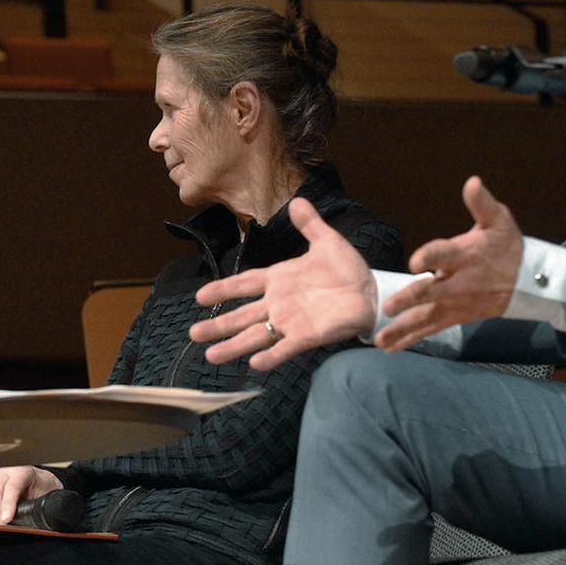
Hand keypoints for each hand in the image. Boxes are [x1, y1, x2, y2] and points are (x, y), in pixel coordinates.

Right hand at [0, 465, 62, 524]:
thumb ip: (41, 504)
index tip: (6, 519)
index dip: (7, 504)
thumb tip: (35, 522)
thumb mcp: (49, 493)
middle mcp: (3, 475)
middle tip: (0, 529)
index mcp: (22, 471)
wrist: (39, 483)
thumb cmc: (44, 488)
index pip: (12, 486)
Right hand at [189, 197, 378, 369]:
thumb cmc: (348, 270)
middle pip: (242, 316)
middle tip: (193, 334)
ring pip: (256, 336)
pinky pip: (286, 347)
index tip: (200, 297)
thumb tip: (298, 201)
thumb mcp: (327, 242)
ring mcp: (291, 321)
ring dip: (234, 346)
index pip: (244, 284)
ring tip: (211, 356)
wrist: (372, 292)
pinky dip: (271, 356)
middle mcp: (279, 303)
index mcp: (279, 280)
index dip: (223, 289)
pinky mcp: (308, 336)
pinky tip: (254, 364)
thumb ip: (310, 224)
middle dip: (218, 326)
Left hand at [374, 176, 521, 350]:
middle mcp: (459, 282)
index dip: (431, 256)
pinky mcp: (454, 317)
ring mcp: (456, 303)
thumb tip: (472, 181)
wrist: (528, 282)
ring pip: (427, 318)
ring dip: (402, 328)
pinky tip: (390, 347)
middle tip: (389, 307)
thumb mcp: (499, 220)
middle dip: (410, 300)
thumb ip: (482, 203)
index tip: (414, 262)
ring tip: (380, 340)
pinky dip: (411, 339)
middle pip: (431, 292)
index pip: (445, 254)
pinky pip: (431, 329)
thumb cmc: (506, 245)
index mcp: (466, 255)